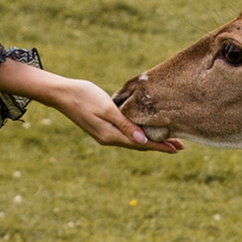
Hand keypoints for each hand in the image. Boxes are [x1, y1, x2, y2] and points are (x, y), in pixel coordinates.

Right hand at [15, 65, 179, 151]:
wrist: (62, 93)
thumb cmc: (84, 96)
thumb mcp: (107, 108)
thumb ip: (125, 124)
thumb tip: (143, 141)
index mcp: (111, 135)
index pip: (142, 144)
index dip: (160, 146)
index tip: (177, 148)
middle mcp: (109, 138)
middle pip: (140, 145)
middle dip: (160, 145)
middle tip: (180, 146)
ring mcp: (105, 134)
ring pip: (133, 141)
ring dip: (151, 141)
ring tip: (168, 141)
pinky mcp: (103, 128)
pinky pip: (126, 135)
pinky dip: (139, 135)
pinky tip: (146, 132)